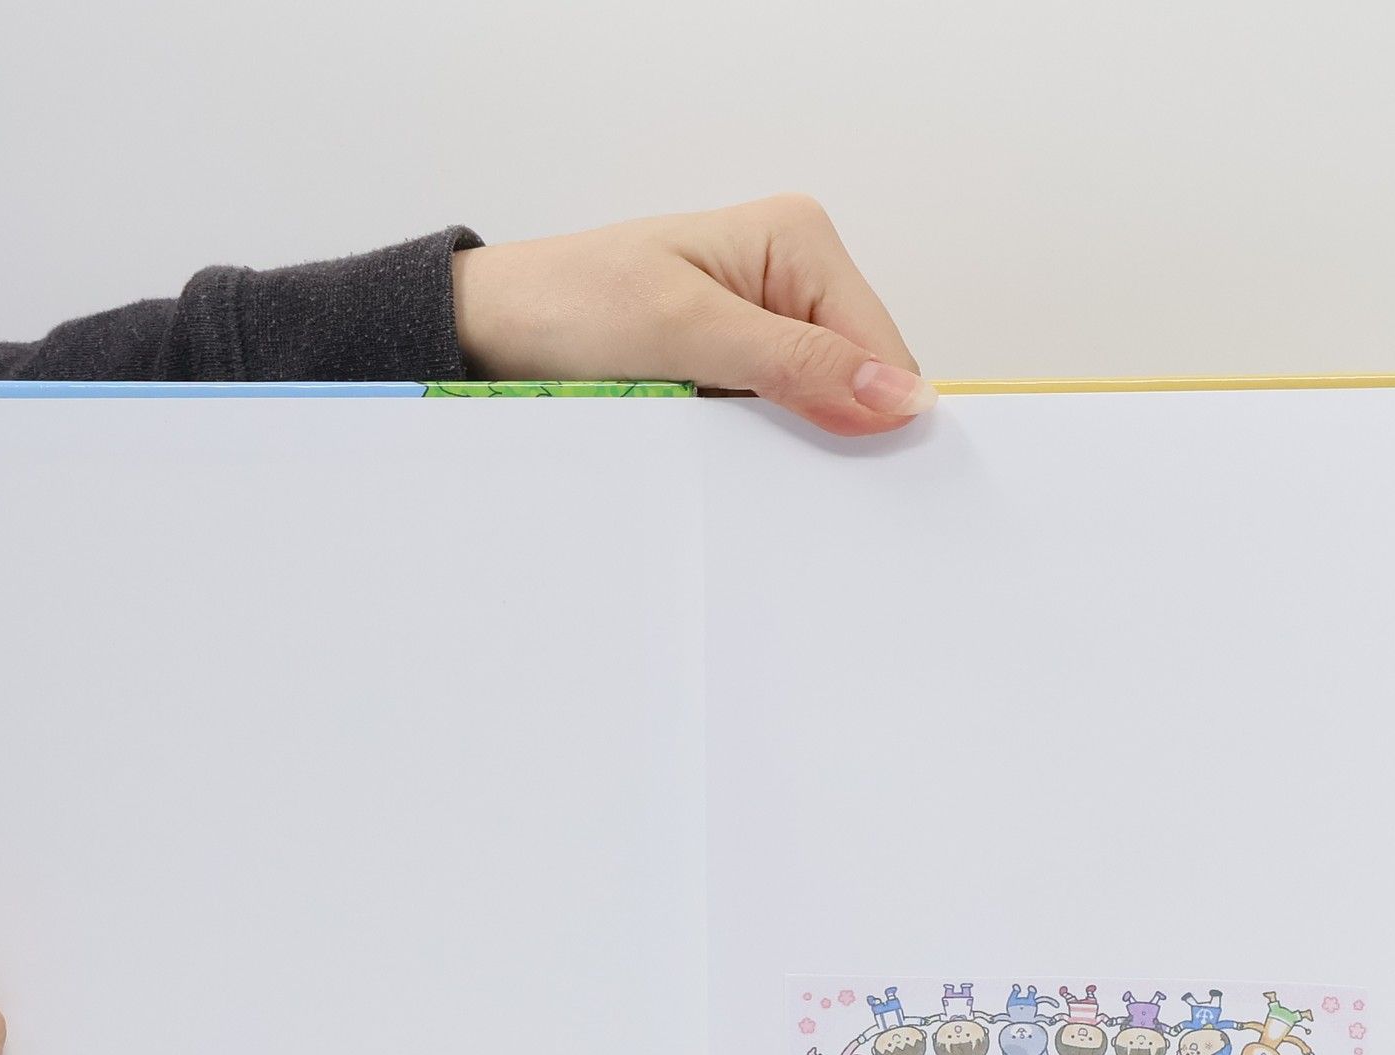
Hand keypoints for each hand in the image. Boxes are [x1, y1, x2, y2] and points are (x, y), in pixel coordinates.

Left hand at [451, 194, 933, 436]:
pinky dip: (756, 443)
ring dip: (786, 441)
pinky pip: (776, 416)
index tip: (840, 474)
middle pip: (858, 380)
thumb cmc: (572, 308)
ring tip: (731, 450)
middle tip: (765, 461)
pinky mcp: (737, 360)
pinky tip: (722, 451)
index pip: (883, 350)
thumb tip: (900, 396)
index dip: (872, 418)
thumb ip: (797, 361)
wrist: (494, 329)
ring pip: (821, 406)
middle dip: (828, 430)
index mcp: (799, 240)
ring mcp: (766, 319)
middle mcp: (792, 273)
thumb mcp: (688, 333)